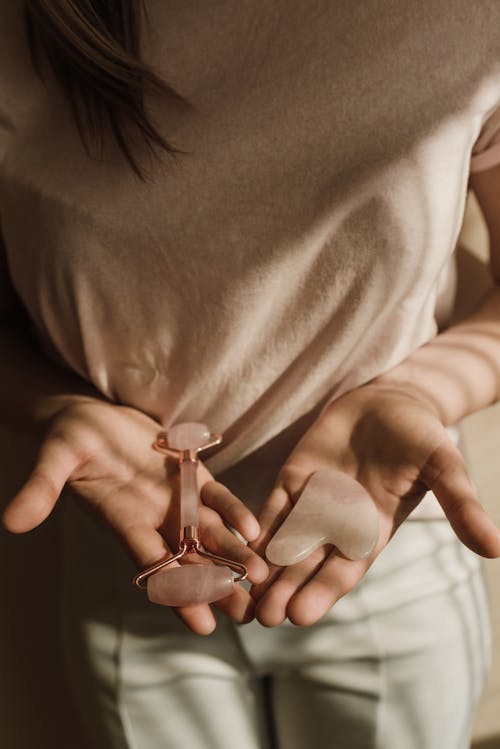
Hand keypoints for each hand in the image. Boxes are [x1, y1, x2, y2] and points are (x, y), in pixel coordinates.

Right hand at [2, 398, 267, 633]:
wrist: (91, 416)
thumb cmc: (70, 438)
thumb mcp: (55, 459)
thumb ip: (41, 488)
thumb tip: (10, 522)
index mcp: (122, 520)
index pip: (153, 563)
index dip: (177, 592)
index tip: (204, 624)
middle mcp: (152, 517)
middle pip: (190, 559)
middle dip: (219, 585)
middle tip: (250, 614)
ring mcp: (174, 497)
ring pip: (210, 533)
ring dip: (235, 555)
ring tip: (263, 579)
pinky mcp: (190, 474)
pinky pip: (217, 496)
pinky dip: (234, 511)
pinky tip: (255, 529)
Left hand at [250, 382, 499, 626]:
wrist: (390, 400)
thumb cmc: (419, 435)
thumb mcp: (442, 467)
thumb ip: (461, 505)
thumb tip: (497, 549)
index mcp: (372, 529)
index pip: (345, 569)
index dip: (324, 591)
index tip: (302, 615)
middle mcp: (338, 525)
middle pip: (308, 564)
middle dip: (286, 590)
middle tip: (262, 619)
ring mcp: (312, 502)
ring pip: (284, 542)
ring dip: (264, 568)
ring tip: (243, 597)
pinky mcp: (292, 479)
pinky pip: (271, 508)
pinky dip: (254, 528)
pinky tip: (234, 548)